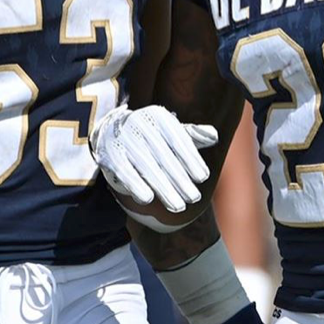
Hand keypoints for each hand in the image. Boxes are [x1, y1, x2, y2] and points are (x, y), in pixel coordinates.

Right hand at [89, 104, 217, 212]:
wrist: (111, 130)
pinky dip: (136, 185)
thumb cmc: (151, 133)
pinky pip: (125, 171)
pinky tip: (148, 199)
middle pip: (164, 156)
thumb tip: (214, 136)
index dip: (191, 159)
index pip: (178, 140)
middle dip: (180, 179)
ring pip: (147, 166)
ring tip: (178, 206)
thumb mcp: (171, 130)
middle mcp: (140, 123)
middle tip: (194, 198)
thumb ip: (192, 134)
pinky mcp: (110, 153)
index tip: (203, 177)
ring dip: (163, 188)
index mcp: (158, 117)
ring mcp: (124, 138)